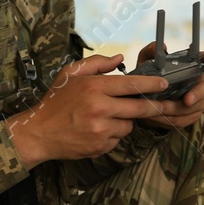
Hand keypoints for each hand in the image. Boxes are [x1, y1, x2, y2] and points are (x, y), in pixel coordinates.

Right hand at [5, 53, 168, 167]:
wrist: (39, 132)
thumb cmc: (55, 100)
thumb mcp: (70, 74)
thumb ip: (96, 63)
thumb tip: (119, 58)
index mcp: (94, 87)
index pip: (131, 84)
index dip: (151, 85)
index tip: (165, 84)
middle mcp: (99, 108)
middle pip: (139, 108)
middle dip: (154, 106)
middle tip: (163, 104)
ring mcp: (100, 130)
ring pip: (128, 125)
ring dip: (124, 120)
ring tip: (105, 116)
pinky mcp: (100, 146)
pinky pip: (117, 139)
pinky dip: (113, 134)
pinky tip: (97, 129)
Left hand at [132, 46, 203, 131]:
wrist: (146, 98)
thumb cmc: (150, 77)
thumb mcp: (146, 63)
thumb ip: (149, 52)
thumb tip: (159, 47)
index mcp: (191, 65)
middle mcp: (198, 83)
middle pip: (203, 89)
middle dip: (196, 96)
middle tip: (187, 100)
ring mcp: (198, 101)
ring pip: (192, 108)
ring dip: (176, 110)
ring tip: (160, 109)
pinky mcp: (191, 115)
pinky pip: (183, 120)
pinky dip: (169, 120)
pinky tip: (156, 118)